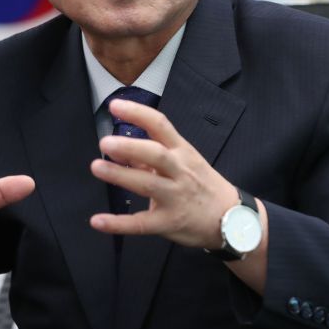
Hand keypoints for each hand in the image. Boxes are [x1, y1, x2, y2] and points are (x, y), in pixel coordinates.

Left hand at [89, 99, 238, 248]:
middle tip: (105, 142)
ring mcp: (175, 197)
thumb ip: (150, 155)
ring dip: (120, 175)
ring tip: (97, 167)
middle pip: (155, 154)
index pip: (160, 124)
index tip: (115, 105)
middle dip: (130, 146)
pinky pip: (141, 224)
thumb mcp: (183, 161)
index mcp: (182, 151)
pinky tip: (98, 220)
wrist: (231, 218)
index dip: (137, 113)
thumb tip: (118, 147)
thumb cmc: (201, 184)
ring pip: (147, 185)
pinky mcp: (169, 222)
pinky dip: (118, 223)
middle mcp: (179, 171)